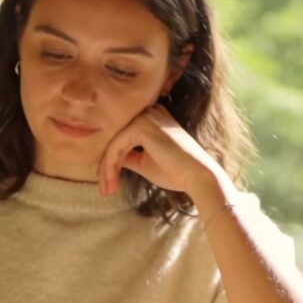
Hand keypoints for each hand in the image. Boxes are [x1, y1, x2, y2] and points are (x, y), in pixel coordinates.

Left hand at [97, 103, 226, 202]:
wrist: (197, 176)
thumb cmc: (175, 171)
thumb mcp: (145, 162)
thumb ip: (128, 157)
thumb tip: (109, 160)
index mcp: (152, 118)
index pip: (123, 138)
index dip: (112, 161)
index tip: (108, 184)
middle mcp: (148, 112)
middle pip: (116, 140)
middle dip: (107, 166)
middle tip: (105, 189)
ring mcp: (144, 117)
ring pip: (113, 144)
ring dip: (106, 169)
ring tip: (107, 190)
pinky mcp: (141, 126)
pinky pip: (116, 147)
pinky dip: (110, 166)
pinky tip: (111, 183)